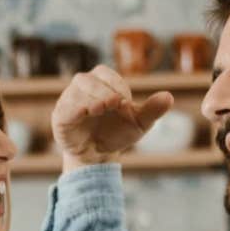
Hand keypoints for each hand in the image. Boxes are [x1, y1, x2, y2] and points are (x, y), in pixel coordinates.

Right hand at [51, 65, 174, 171]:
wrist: (99, 156)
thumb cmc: (117, 133)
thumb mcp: (139, 123)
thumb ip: (153, 110)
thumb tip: (169, 97)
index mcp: (100, 83)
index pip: (105, 74)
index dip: (116, 85)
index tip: (125, 102)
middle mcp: (82, 89)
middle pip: (88, 79)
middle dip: (103, 90)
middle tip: (114, 104)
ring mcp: (68, 102)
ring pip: (75, 91)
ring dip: (90, 98)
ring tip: (100, 110)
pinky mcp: (60, 118)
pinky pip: (64, 109)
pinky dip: (75, 109)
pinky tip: (87, 113)